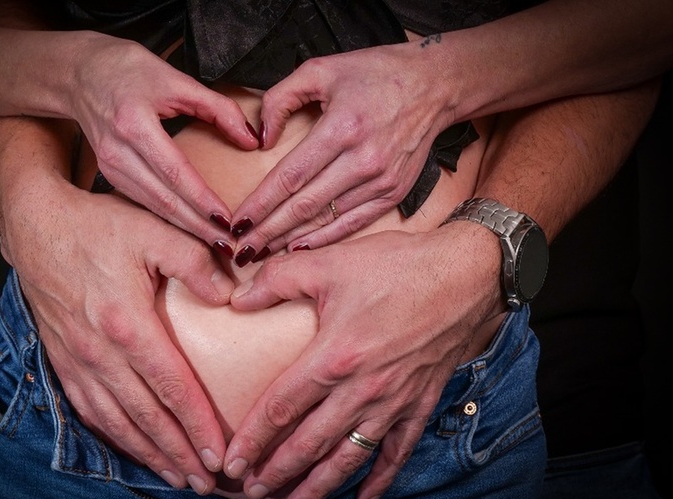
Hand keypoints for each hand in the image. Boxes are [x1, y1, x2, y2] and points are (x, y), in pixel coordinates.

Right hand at [2, 172, 235, 494]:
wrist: (37, 226)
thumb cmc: (98, 227)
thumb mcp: (154, 230)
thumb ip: (196, 262)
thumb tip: (231, 297)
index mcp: (127, 323)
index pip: (171, 386)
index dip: (197, 424)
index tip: (219, 453)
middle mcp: (100, 351)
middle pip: (146, 416)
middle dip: (178, 453)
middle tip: (206, 481)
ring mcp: (77, 360)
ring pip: (116, 421)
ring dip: (149, 453)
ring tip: (177, 478)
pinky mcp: (62, 361)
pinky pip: (89, 411)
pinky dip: (114, 437)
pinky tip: (133, 449)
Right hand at [70, 33, 259, 248]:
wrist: (80, 74)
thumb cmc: (127, 70)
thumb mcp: (177, 79)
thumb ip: (219, 109)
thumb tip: (251, 139)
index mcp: (134, 124)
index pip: (175, 171)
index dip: (202, 199)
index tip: (227, 220)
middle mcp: (118, 152)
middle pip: (163, 199)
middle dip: (198, 226)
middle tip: (228, 246)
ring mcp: (110, 168)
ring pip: (153, 207)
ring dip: (185, 228)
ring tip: (216, 243)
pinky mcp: (109, 177)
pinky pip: (144, 203)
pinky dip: (169, 219)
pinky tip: (191, 229)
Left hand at [225, 225, 502, 498]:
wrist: (467, 273)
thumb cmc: (398, 265)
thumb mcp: (329, 262)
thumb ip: (277, 279)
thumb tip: (237, 301)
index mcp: (334, 357)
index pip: (281, 408)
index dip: (252, 439)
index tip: (232, 463)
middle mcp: (363, 389)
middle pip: (310, 443)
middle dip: (278, 473)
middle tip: (252, 493)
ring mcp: (394, 401)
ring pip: (349, 457)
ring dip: (318, 487)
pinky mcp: (421, 402)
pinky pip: (397, 451)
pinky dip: (380, 479)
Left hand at [230, 43, 452, 258]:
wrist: (436, 85)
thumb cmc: (377, 73)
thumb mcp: (321, 70)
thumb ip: (281, 98)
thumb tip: (260, 140)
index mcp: (342, 128)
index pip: (290, 176)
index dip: (261, 203)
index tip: (238, 222)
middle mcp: (363, 160)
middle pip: (304, 205)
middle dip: (268, 231)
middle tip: (241, 251)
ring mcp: (380, 181)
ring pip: (326, 219)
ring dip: (290, 239)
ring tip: (261, 253)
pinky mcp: (393, 193)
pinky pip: (353, 223)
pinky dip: (325, 238)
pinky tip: (300, 248)